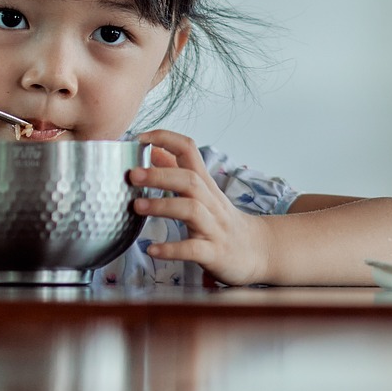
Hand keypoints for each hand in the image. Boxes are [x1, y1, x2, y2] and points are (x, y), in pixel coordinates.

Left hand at [129, 129, 271, 285]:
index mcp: (205, 184)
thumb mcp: (203, 192)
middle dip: (160, 175)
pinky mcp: (214, 253)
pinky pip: (193, 249)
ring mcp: (214, 228)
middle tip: (132, 175)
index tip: (140, 137)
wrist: (258, 251)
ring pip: (192, 210)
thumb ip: (177, 171)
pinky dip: (172, 249)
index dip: (166, 139)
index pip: (189, 150)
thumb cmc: (221, 220)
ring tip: (137, 207)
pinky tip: (153, 250)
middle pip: (190, 180)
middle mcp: (211, 202)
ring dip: (163, 206)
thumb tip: (153, 151)